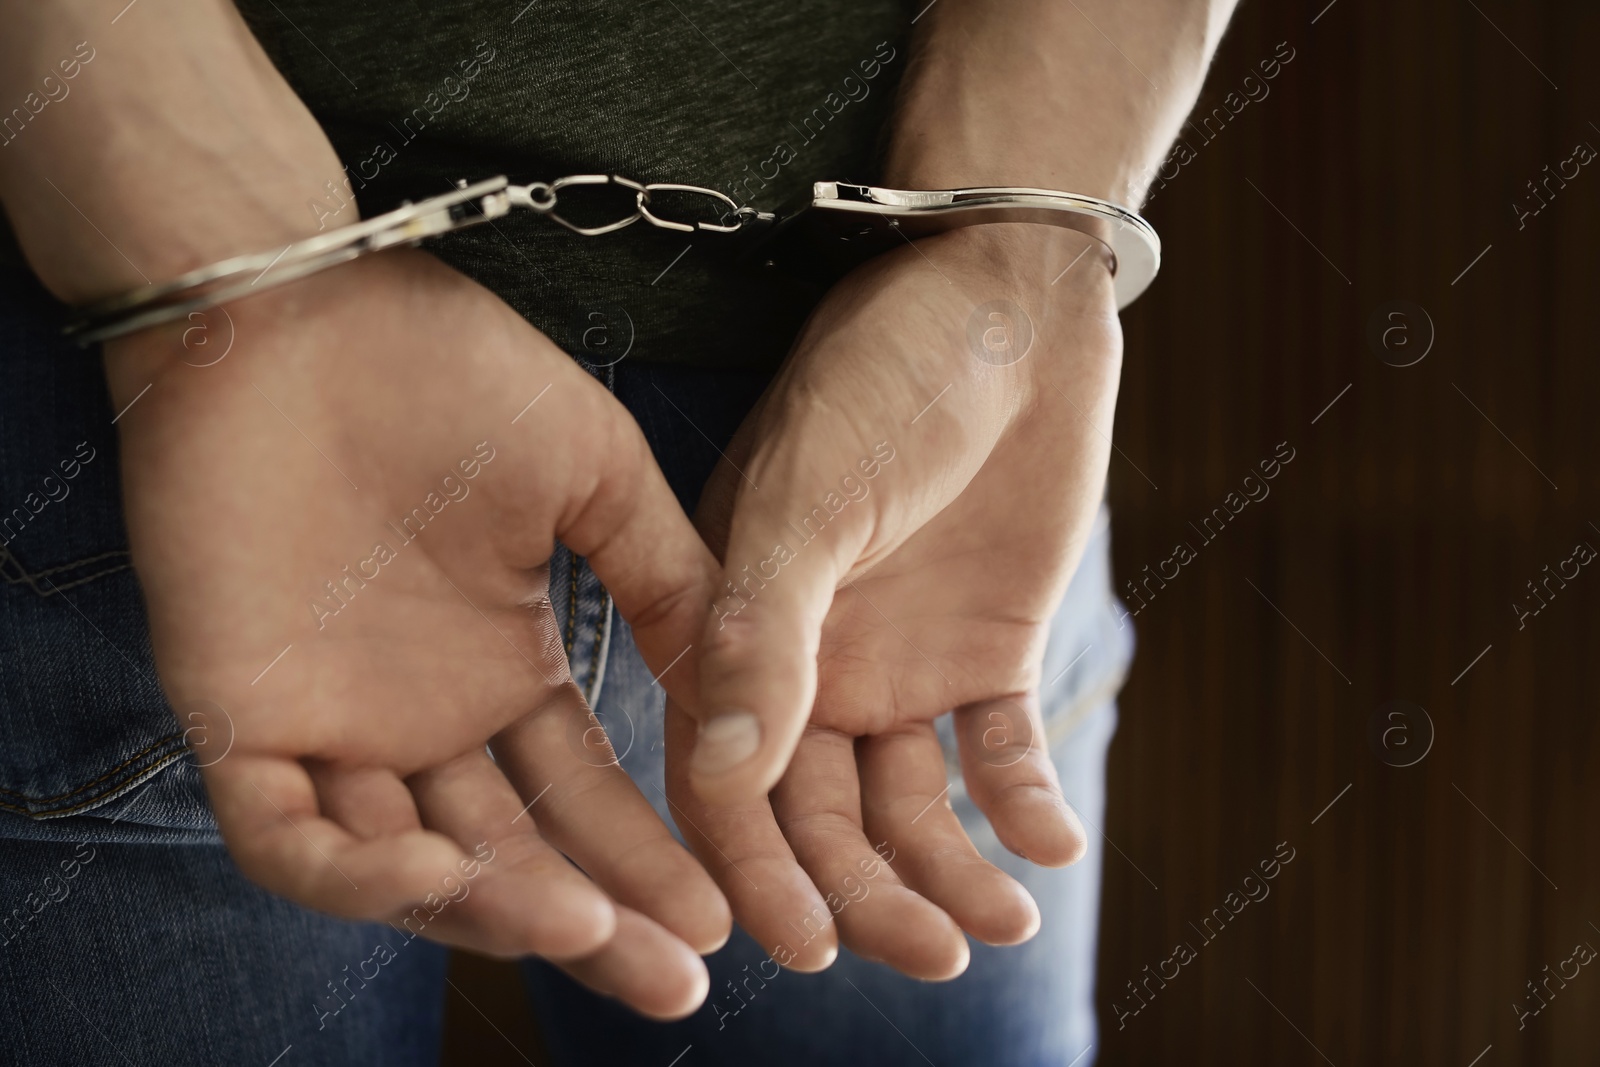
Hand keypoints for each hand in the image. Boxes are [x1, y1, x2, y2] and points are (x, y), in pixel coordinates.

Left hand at [109, 251, 728, 1017]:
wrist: (302, 304)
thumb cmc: (451, 373)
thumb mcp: (596, 475)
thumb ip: (668, 581)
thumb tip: (750, 694)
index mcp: (506, 671)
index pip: (586, 798)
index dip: (654, 859)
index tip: (727, 910)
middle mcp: (426, 718)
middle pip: (513, 855)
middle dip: (598, 921)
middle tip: (677, 976)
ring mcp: (332, 724)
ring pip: (410, 867)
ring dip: (495, 909)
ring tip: (588, 931)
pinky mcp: (239, 715)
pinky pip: (290, 837)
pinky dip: (355, 874)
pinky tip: (439, 869)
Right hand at [669, 225, 1115, 975]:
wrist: (1008, 302)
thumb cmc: (883, 373)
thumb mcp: (810, 496)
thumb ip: (760, 631)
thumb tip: (715, 775)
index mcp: (736, 632)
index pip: (726, 780)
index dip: (754, 870)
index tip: (797, 949)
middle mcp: (811, 665)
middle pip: (824, 819)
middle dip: (867, 895)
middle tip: (931, 956)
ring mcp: (900, 663)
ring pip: (912, 806)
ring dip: (950, 870)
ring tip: (1001, 922)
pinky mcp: (988, 649)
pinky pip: (1001, 749)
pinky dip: (1024, 799)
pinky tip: (1052, 839)